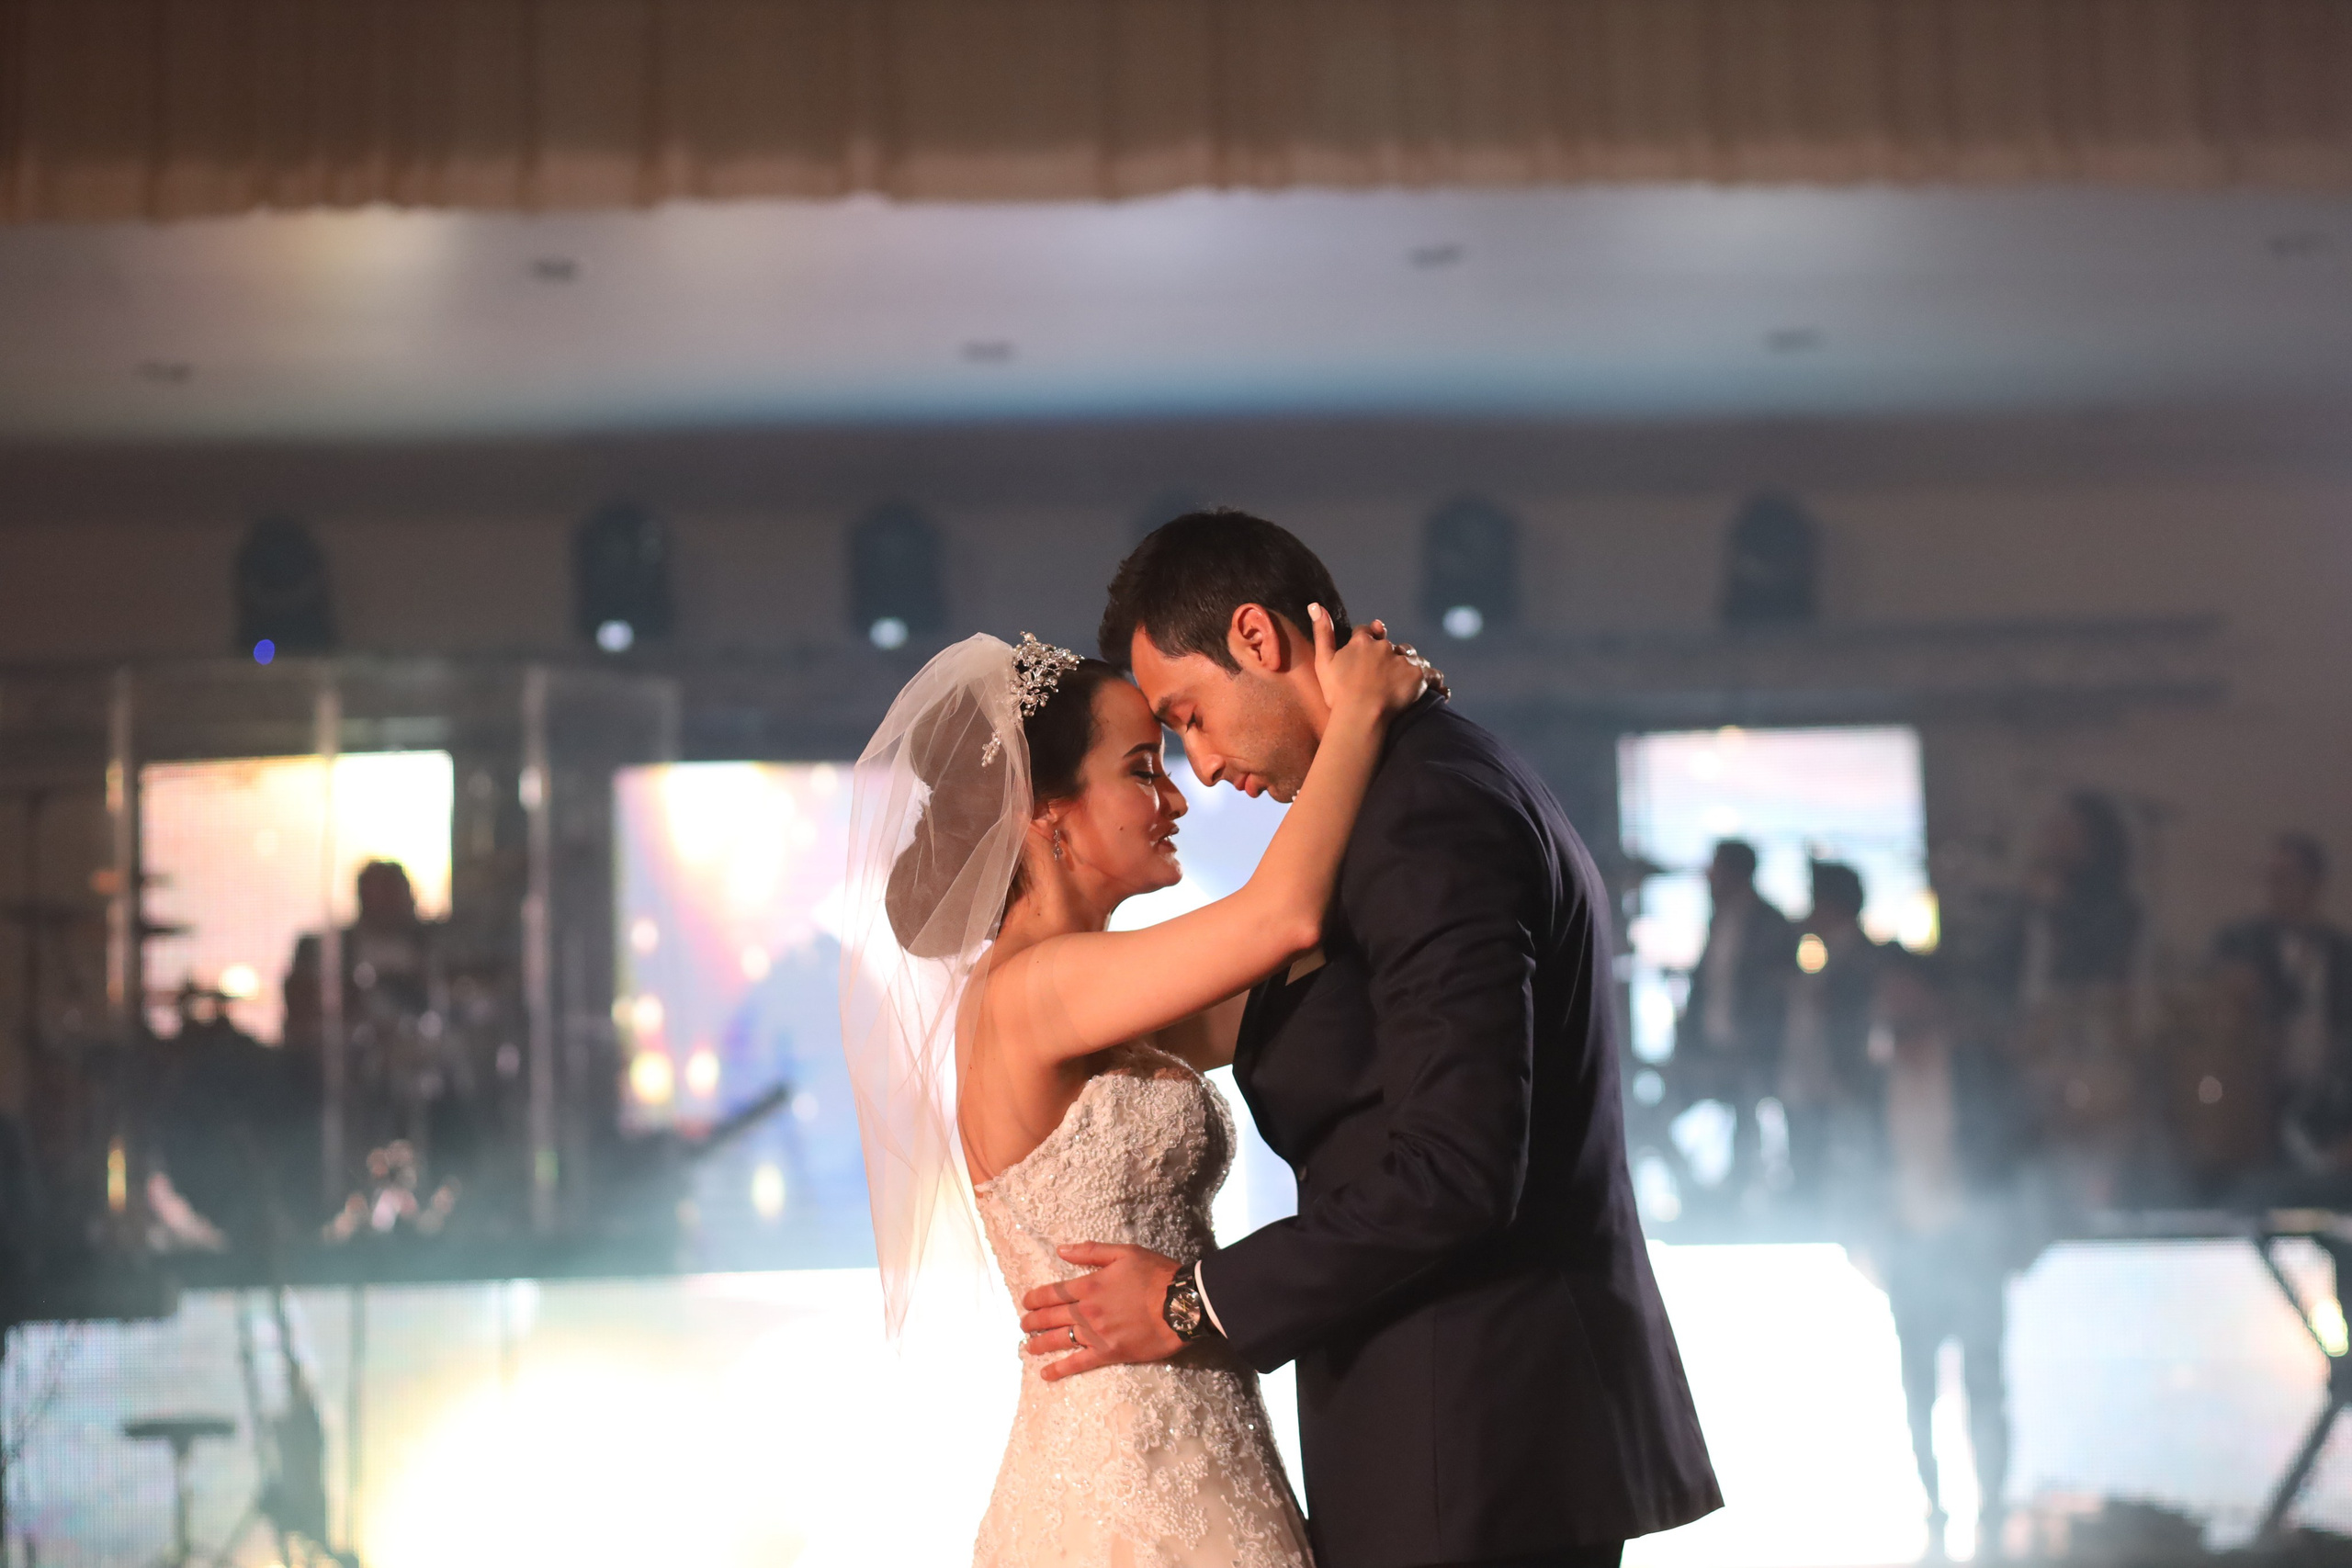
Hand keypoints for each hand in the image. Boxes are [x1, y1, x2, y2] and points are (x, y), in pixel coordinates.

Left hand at [1016, 1242, 1183, 1381]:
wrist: (1181, 1305)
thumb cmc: (1156, 1275)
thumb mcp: (1124, 1253)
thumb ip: (1091, 1251)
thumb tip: (1061, 1250)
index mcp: (1089, 1285)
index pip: (1053, 1292)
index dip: (1036, 1297)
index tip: (1026, 1301)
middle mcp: (1087, 1312)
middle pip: (1051, 1317)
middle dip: (1032, 1321)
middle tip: (1023, 1324)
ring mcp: (1096, 1335)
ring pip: (1059, 1340)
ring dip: (1039, 1343)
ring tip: (1027, 1346)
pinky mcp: (1109, 1353)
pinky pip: (1078, 1363)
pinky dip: (1060, 1369)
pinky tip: (1046, 1373)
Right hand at [1308, 604, 1429, 720]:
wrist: (1360, 715)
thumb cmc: (1338, 693)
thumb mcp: (1323, 662)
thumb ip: (1322, 633)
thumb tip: (1315, 605)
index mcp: (1362, 642)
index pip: (1366, 632)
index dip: (1366, 640)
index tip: (1366, 652)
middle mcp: (1384, 647)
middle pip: (1391, 645)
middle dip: (1389, 655)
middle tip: (1385, 676)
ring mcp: (1402, 661)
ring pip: (1411, 657)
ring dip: (1409, 665)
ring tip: (1408, 682)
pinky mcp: (1418, 676)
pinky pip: (1431, 674)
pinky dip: (1433, 681)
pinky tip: (1438, 691)